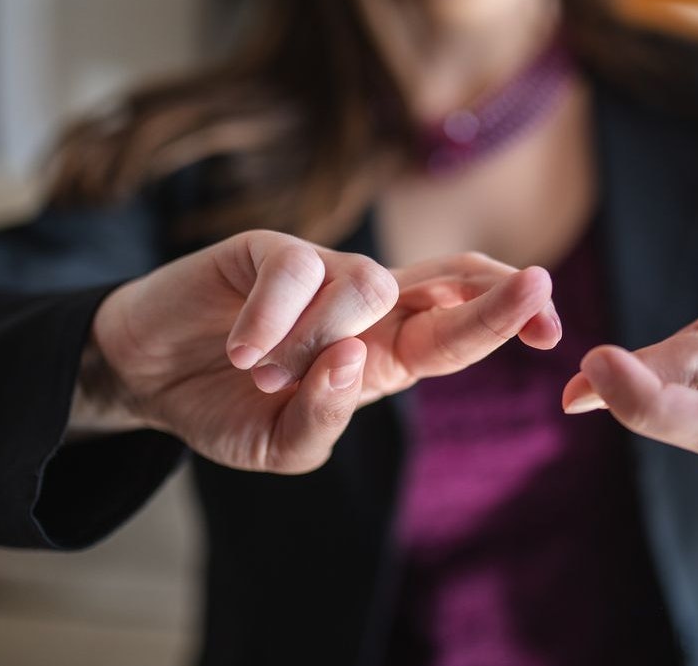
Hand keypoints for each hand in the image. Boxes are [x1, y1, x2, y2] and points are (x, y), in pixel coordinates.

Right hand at [91, 233, 558, 474]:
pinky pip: (293, 271)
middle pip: (445, 281)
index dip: (503, 319)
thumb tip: (352, 363)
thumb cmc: (225, 408)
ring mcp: (317, 273)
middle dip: (494, 289)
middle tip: (536, 286)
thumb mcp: (281, 446)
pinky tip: (238, 352)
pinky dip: (271, 320)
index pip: (455, 328)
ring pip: (367, 282)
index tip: (551, 326)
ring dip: (321, 339)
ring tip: (262, 375)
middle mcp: (363, 308)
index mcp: (383, 355)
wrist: (146, 378)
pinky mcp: (266, 251)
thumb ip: (324, 418)